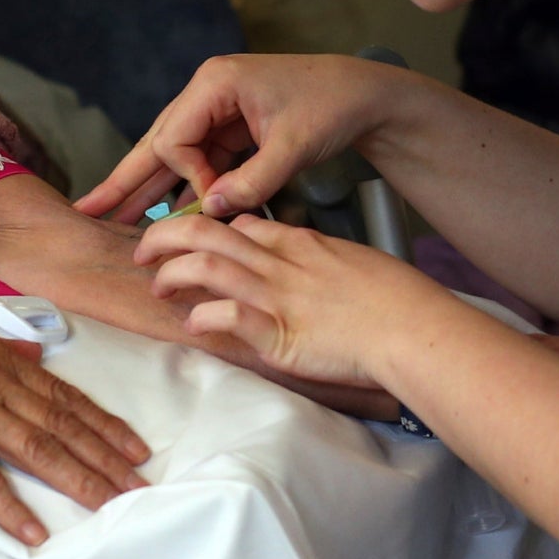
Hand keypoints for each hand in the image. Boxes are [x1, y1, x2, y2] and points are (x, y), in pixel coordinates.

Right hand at [0, 315, 148, 544]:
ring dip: (77, 481)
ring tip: (110, 508)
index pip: (63, 396)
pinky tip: (36, 531)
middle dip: (106, 458)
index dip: (104, 424)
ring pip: (36, 449)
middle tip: (140, 487)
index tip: (136, 449)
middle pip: (61, 425)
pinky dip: (11, 505)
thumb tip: (34, 354)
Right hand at [75, 53, 407, 223]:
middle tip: (89, 210)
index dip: (187, 175)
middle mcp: (208, 93)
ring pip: (174, 154)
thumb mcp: (294, 146)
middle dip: (126, 179)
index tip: (214, 198)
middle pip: (157, 142)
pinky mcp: (231, 129)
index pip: (173, 137)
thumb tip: (210, 210)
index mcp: (216, 84)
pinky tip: (166, 212)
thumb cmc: (331, 106)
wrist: (364, 94)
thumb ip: (253, 181)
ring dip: (151, 187)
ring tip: (115, 217)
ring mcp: (217, 111)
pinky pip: (199, 161)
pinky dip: (186, 187)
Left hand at [141, 213, 456, 388]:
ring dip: (172, 274)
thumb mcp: (353, 263)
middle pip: (207, 232)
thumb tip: (301, 258)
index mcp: (298, 245)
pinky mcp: (278, 334)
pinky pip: (227, 316)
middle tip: (144, 249)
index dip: (203, 227)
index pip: (237, 223)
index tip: (186, 238)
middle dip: (165, 236)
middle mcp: (280, 264)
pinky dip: (203, 317)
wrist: (413, 327)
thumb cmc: (396, 301)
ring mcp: (277, 297)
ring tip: (157, 285)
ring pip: (206, 266)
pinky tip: (192, 323)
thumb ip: (319, 259)